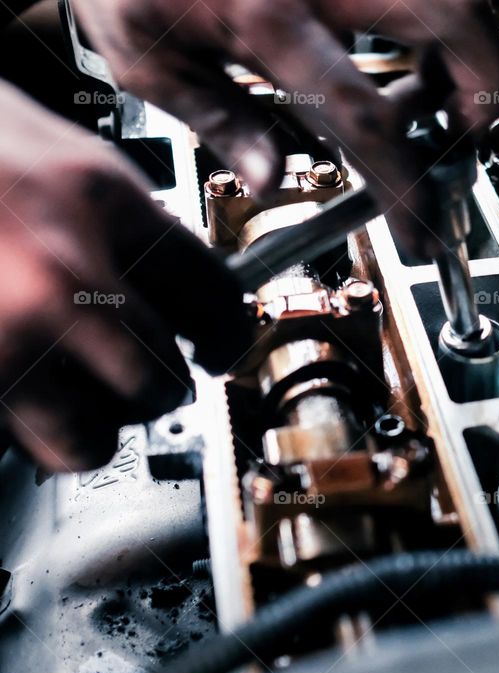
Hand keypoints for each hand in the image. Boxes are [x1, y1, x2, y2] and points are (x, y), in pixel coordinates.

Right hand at [0, 82, 249, 470]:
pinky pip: (18, 441)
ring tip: (78, 397)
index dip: (226, 333)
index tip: (219, 348)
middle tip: (146, 375)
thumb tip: (182, 289)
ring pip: (93, 437)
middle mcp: (60, 274)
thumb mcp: (61, 156)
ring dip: (94, 426)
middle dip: (159, 385)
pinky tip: (20, 389)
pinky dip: (27, 429)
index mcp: (101, 203)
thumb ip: (129, 226)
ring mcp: (0, 337)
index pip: (215, 297)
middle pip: (163, 380)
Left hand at [71, 0, 498, 257]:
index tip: (420, 226)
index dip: (406, 181)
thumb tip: (272, 180)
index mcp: (268, 19)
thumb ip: (220, 119)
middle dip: (484, 87)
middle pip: (454, 20)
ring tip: (430, 95)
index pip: (366, 115)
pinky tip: (404, 47)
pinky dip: (434, 22)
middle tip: (463, 135)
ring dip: (464, 50)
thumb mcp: (148, 56)